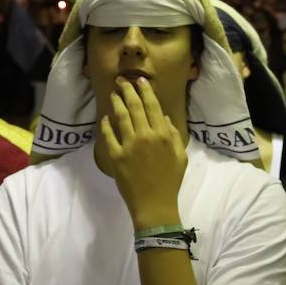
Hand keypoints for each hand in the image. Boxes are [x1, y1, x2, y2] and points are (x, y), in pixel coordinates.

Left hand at [98, 77, 186, 228]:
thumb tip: (165, 118)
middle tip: (121, 80)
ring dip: (116, 102)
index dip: (145, 90)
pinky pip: (108, 136)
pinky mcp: (116, 156)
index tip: (140, 80)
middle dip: (128, 90)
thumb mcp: (180, 156)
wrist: (155, 204)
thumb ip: (173, 135)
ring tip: (113, 94)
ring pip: (121, 117)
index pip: (152, 106)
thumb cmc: (170, 181)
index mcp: (163, 134)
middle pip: (135, 106)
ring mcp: (129, 145)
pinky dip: (106, 125)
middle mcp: (146, 135)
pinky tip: (105, 118)